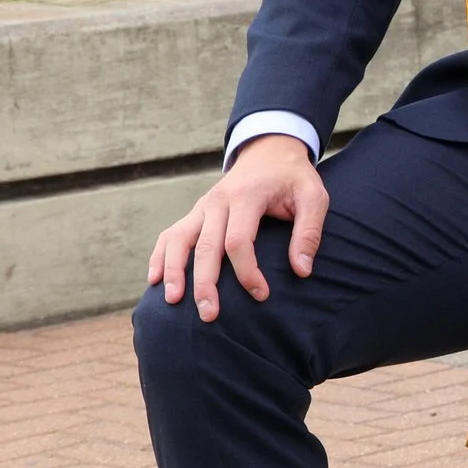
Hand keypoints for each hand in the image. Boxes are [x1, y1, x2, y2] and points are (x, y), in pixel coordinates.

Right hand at [149, 136, 325, 319]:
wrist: (270, 151)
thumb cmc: (293, 179)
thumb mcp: (313, 196)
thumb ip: (309, 232)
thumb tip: (301, 270)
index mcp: (246, 196)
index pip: (238, 240)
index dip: (247, 271)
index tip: (261, 295)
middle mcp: (218, 201)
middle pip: (206, 246)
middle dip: (205, 283)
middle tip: (209, 315)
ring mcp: (203, 206)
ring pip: (180, 239)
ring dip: (174, 271)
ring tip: (172, 301)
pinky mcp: (196, 213)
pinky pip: (171, 234)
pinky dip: (160, 256)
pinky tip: (154, 279)